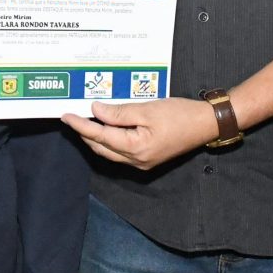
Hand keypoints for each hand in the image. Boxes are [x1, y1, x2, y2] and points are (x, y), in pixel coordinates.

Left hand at [62, 98, 219, 169]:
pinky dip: (110, 141)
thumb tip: (96, 111)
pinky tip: (106, 128)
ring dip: (96, 138)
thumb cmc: (180, 114)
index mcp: (135, 148)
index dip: (81, 126)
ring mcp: (142, 163)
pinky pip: (121, 152)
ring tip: (84, 121)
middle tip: (72, 117)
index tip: (66, 116)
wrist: (206, 125)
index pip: (100, 136)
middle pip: (101, 148)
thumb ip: (119, 113)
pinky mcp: (148, 159)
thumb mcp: (147, 109)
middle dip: (85, 133)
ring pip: (110, 152)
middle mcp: (136, 161)